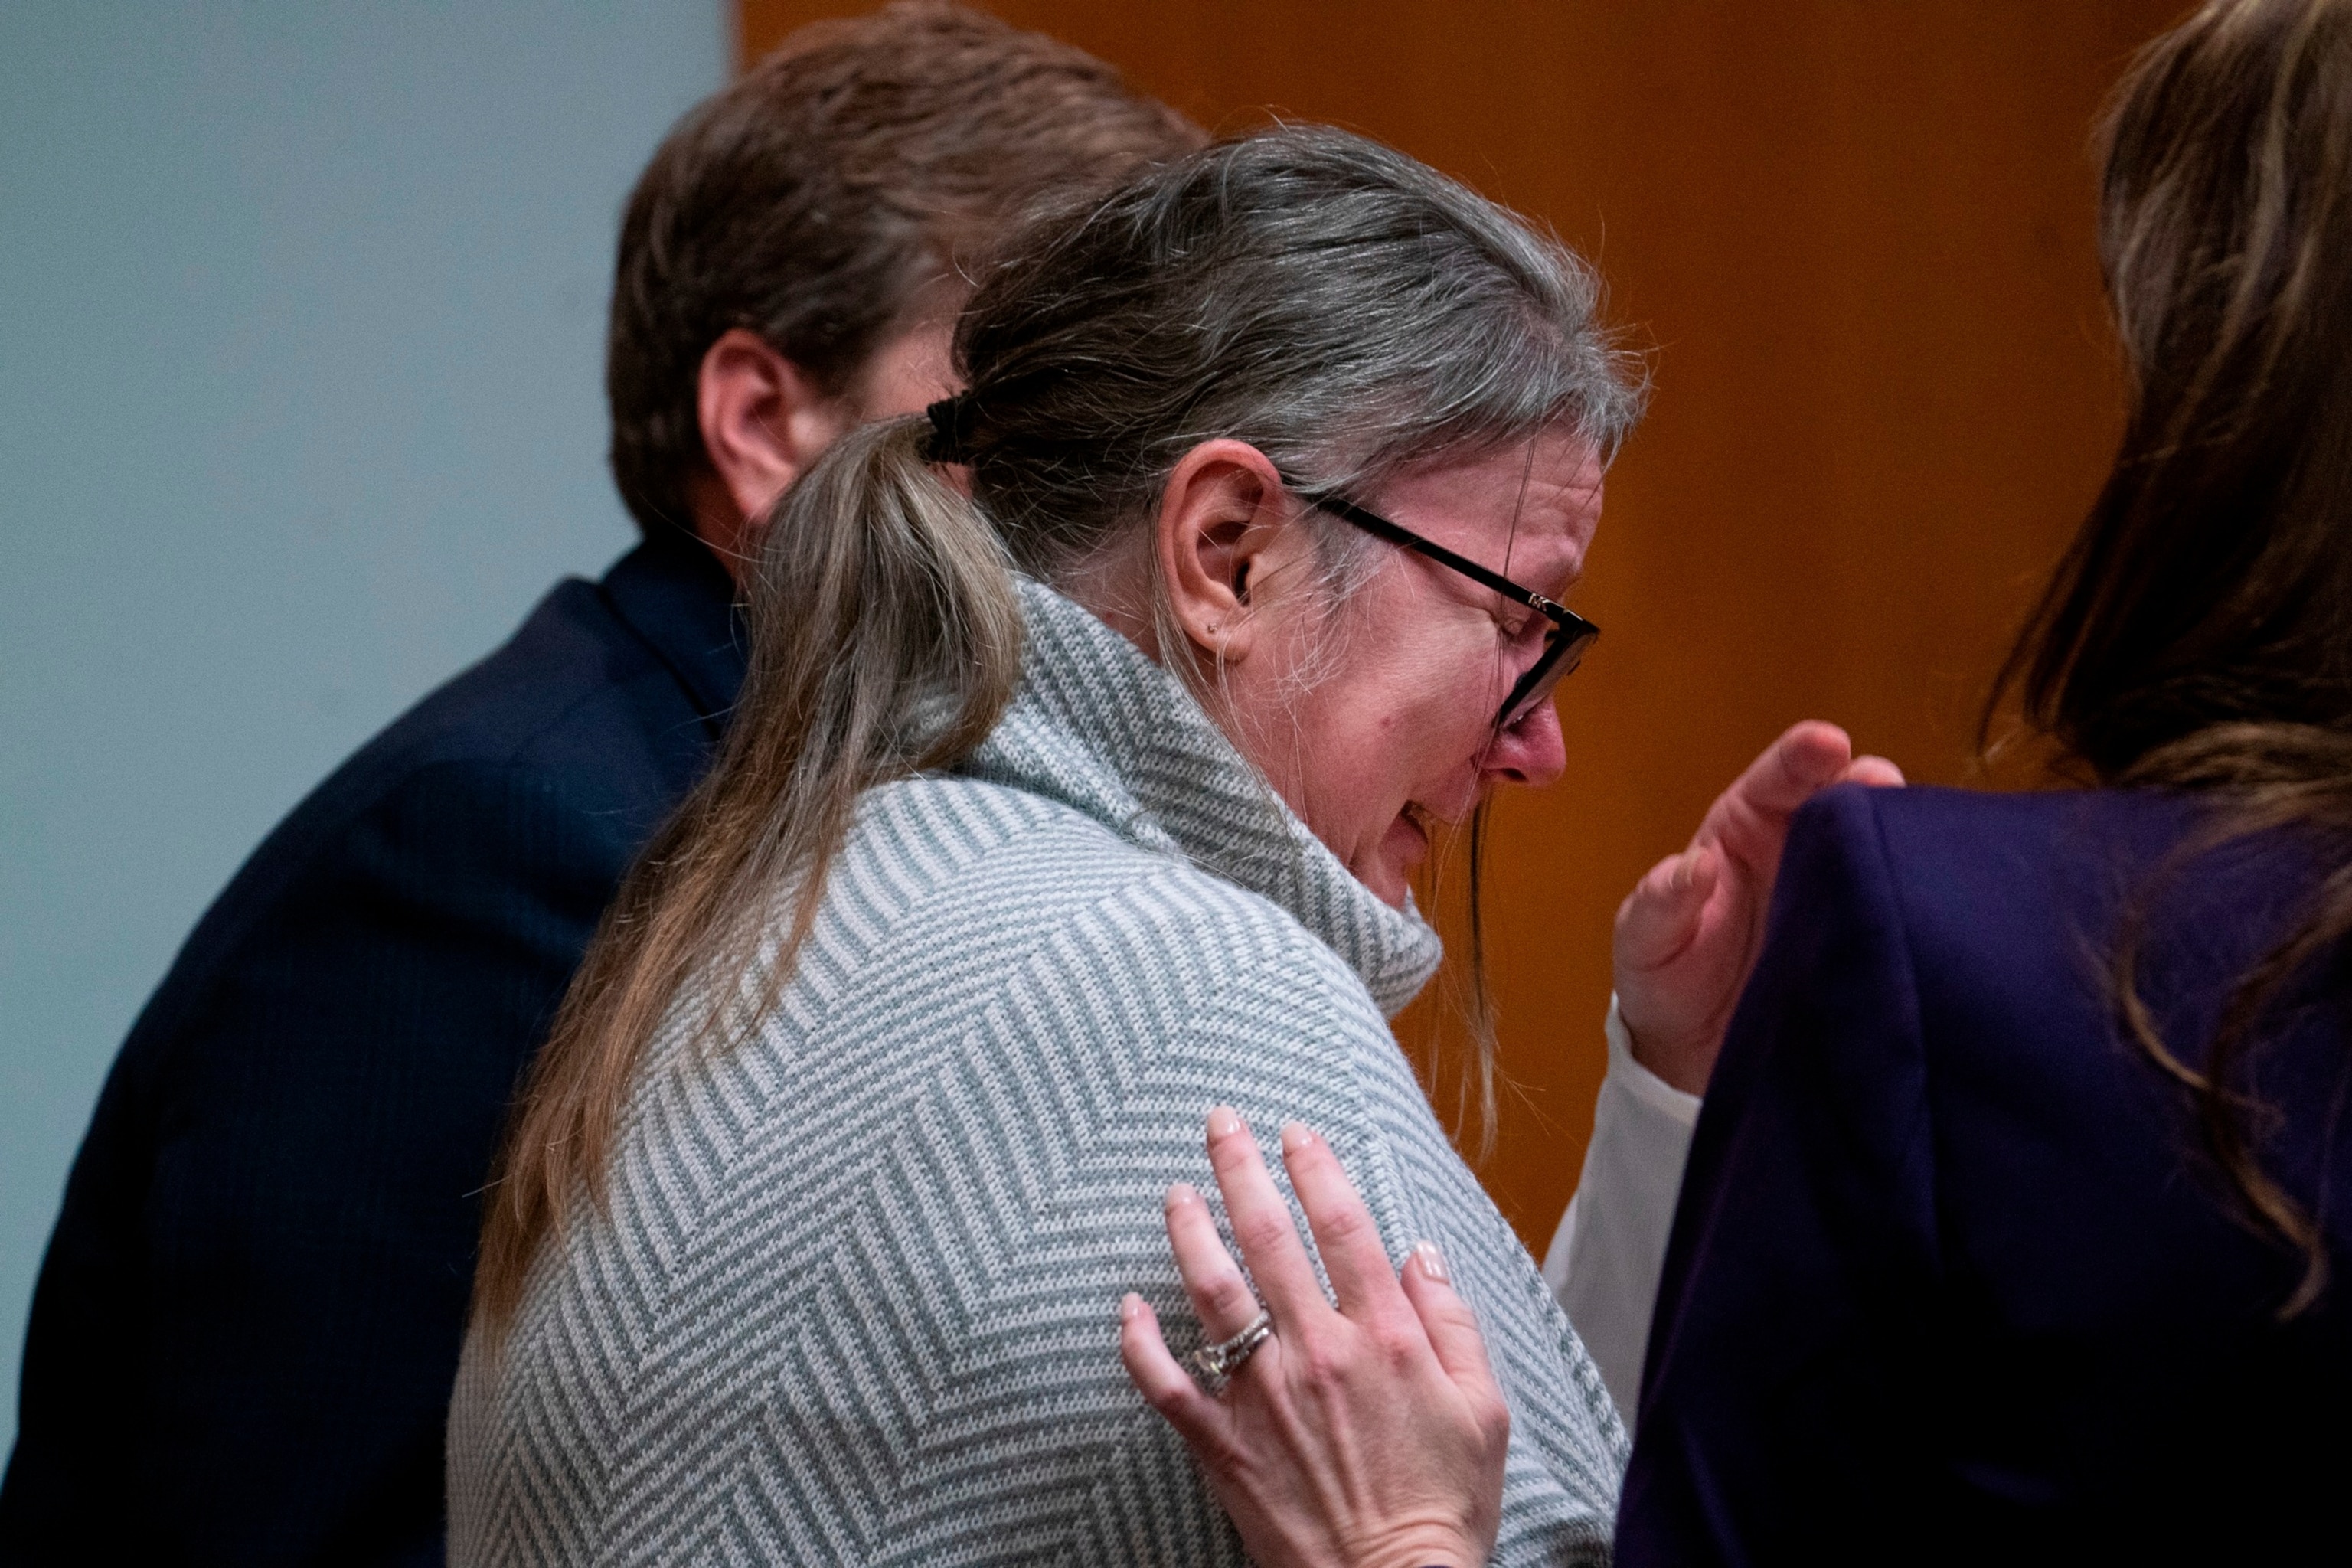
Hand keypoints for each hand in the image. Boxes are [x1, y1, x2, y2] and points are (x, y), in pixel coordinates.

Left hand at [1120, 1109, 1508, 1567]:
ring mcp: (1263, 1397)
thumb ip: (1451, 1322)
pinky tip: (1128, 1306)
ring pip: (1212, 1292)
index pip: (1342, 1225)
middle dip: (1241, 1168)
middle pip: (1268, 1237)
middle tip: (1219, 1122)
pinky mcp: (1223, 1444)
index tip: (1295, 1132)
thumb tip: (1420, 1253)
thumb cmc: (1444, 1506)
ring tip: (1175, 1191)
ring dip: (1188, 1232)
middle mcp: (1318, 1352)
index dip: (1315, 1167)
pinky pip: (1166, 1384)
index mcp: (1384, 1338)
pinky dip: (1140, 1342)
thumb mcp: (1482, 1409)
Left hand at [1614, 720, 1902, 1094]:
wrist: (1693, 1052)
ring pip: (1875, 849)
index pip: (1774, 779)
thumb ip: (1661, 902)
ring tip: (1915, 835)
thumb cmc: (1662, 976)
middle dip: (1865, 783)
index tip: (1830, 742)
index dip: (1801, 756)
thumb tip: (1696, 864)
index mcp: (1739, 831)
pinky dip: (1909, 898)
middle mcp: (1794, 850)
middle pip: (1839, 799)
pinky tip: (1932, 897)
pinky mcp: (1859, 939)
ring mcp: (1833, 893)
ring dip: (1897, 837)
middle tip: (1884, 784)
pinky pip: (1890, 908)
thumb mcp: (1644, 940)